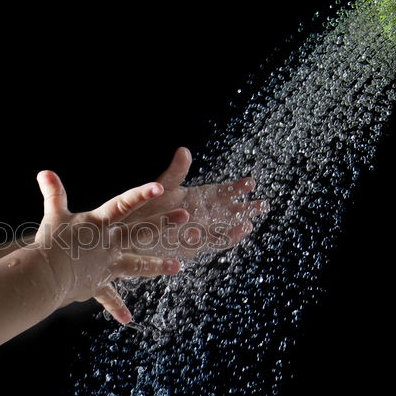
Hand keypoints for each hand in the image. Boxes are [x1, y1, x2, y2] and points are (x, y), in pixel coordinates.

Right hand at [33, 170, 184, 323]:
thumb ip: (52, 193)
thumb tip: (44, 172)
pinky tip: (127, 319)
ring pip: (137, 264)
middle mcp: (109, 243)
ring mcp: (107, 265)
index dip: (141, 194)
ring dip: (157, 265)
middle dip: (164, 223)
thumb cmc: (49, 242)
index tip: (159, 187)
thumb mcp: (52, 214)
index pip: (123, 204)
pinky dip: (117, 308)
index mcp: (99, 224)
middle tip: (185, 216)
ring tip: (179, 266)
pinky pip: (110, 298)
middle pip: (141, 231)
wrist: (46, 273)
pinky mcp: (98, 284)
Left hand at [124, 147, 267, 258]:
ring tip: (252, 221)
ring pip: (225, 226)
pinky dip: (227, 238)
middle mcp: (202, 213)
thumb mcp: (162, 186)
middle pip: (229, 210)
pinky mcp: (194, 245)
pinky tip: (239, 232)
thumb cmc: (146, 206)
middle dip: (246, 208)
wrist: (132, 230)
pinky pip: (214, 241)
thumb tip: (184, 151)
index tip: (250, 182)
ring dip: (239, 224)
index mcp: (198, 197)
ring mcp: (200, 229)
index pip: (221, 191)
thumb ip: (175, 172)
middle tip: (264, 204)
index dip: (236, 188)